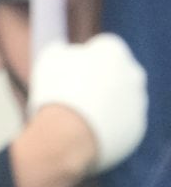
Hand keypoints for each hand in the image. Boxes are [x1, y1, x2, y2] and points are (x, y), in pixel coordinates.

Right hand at [28, 32, 146, 173]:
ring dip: (103, 106)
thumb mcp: (49, 61)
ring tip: (76, 120)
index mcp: (113, 51)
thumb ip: (62, 50)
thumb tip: (65, 51)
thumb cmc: (55, 94)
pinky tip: (86, 134)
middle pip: (116, 74)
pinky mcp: (136, 128)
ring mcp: (137, 102)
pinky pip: (120, 126)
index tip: (68, 74)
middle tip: (72, 97)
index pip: (101, 49)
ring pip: (119, 101)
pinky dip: (106, 129)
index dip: (83, 61)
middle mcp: (133, 73)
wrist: (66, 137)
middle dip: (98, 83)